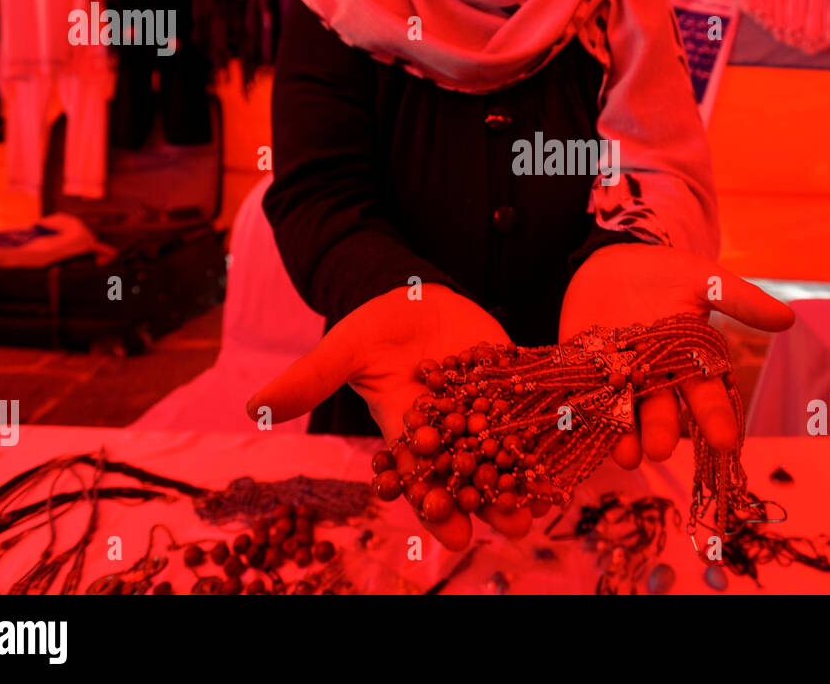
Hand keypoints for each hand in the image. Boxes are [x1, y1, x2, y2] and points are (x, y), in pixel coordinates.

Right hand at [246, 284, 529, 550]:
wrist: (410, 294)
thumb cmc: (371, 326)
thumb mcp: (341, 350)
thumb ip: (309, 380)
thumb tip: (253, 406)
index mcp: (408, 430)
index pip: (422, 479)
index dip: (438, 508)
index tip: (456, 535)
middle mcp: (449, 427)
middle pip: (471, 473)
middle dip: (492, 502)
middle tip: (517, 526)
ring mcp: (482, 406)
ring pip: (507, 448)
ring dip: (527, 475)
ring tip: (550, 501)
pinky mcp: (509, 379)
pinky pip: (532, 407)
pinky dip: (552, 426)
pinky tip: (576, 446)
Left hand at [558, 243, 793, 466]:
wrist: (615, 259)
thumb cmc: (669, 273)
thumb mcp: (704, 279)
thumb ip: (739, 300)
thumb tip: (788, 319)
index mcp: (690, 364)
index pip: (707, 396)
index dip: (716, 419)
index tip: (726, 441)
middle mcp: (655, 380)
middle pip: (661, 411)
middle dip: (662, 431)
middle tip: (661, 450)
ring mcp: (617, 377)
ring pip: (622, 413)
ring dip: (623, 435)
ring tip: (626, 456)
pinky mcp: (582, 369)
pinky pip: (581, 393)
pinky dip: (580, 410)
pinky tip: (578, 425)